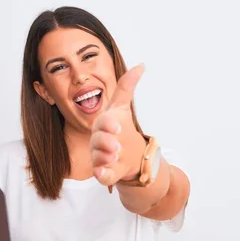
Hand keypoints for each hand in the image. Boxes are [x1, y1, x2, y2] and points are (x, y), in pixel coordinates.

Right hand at [91, 64, 146, 185]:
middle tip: (117, 146)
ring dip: (104, 158)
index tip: (118, 126)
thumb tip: (141, 65)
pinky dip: (102, 175)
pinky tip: (104, 173)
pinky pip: (101, 175)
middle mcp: (98, 141)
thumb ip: (127, 87)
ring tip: (115, 157)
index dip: (109, 125)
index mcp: (103, 124)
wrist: (128, 153)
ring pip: (98, 158)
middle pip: (98, 141)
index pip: (103, 122)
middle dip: (106, 143)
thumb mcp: (123, 107)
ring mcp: (100, 157)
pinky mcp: (105, 172)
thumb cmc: (120, 128)